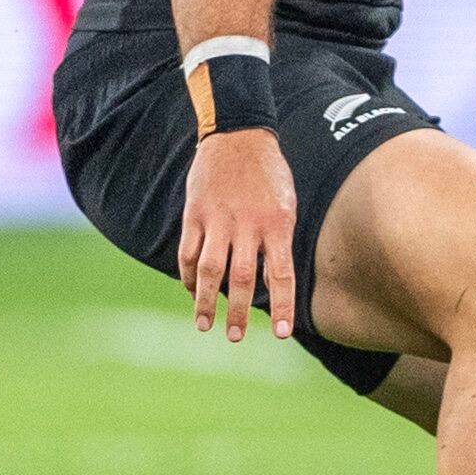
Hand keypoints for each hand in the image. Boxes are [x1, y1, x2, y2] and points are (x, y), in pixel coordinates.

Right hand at [179, 128, 296, 342]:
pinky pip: (188, 252)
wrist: (239, 137)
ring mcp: (218, 221)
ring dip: (206, 301)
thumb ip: (279, 241)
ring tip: (204, 324)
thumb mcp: (287, 205)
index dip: (283, 306)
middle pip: (242, 278)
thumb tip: (273, 279)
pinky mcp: (195, 214)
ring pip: (209, 270)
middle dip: (240, 312)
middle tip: (236, 337)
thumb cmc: (270, 176)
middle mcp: (248, 226)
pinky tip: (191, 290)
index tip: (284, 334)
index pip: (282, 275)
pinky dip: (188, 274)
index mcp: (278, 225)